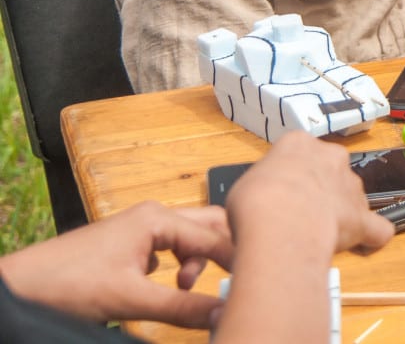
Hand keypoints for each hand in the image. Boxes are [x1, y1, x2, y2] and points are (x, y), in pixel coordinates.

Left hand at [0, 200, 232, 327]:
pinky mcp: (129, 246)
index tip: (256, 283)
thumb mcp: (131, 299)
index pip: (215, 236)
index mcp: (157, 218)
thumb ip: (182, 306)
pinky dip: (179, 266)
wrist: (20, 288)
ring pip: (189, 238)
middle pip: (209, 226)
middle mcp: (153, 216)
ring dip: (198, 262)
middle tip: (234, 281)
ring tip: (186, 288)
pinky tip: (167, 286)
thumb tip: (224, 313)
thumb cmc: (68, 284)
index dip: (237, 260)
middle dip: (224, 252)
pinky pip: (170, 249)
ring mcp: (140, 229)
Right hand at [226, 131, 393, 259]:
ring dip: (339, 213)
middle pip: (330, 171)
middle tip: (297, 213)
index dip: (288, 175)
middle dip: (318, 190)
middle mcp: (332, 158)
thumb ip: (263, 186)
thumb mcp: (244, 184)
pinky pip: (376, 227)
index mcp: (299, 144)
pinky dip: (371, 236)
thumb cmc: (256, 201)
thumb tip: (264, 201)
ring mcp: (351, 186)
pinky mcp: (362, 216)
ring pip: (350, 197)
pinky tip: (363, 244)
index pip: (299, 152)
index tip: (279, 191)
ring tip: (317, 236)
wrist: (281, 221)